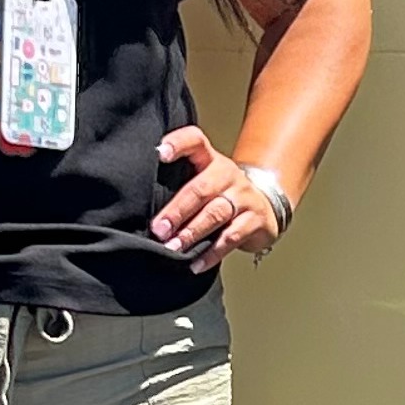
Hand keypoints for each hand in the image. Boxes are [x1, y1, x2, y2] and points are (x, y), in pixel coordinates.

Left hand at [153, 127, 283, 271]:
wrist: (264, 206)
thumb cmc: (221, 195)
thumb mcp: (204, 180)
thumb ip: (179, 186)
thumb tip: (140, 208)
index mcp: (209, 159)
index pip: (195, 141)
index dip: (178, 143)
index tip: (160, 154)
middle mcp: (227, 174)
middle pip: (201, 188)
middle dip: (177, 210)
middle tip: (159, 228)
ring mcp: (243, 197)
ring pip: (215, 214)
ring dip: (191, 232)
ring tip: (173, 247)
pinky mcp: (254, 220)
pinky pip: (231, 238)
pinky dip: (211, 253)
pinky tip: (195, 263)